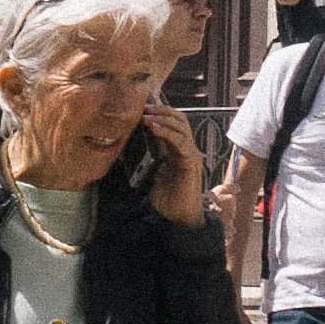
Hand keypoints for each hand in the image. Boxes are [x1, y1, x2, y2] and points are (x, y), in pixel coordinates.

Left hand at [134, 99, 209, 226]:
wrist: (178, 216)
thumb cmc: (166, 197)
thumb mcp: (154, 171)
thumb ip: (150, 157)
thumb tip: (133, 143)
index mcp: (177, 150)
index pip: (173, 123)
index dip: (160, 112)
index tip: (142, 107)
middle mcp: (187, 149)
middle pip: (180, 120)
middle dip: (162, 110)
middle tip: (144, 107)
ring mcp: (191, 155)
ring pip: (182, 128)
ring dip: (163, 118)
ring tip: (146, 116)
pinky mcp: (191, 163)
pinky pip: (181, 143)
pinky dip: (167, 133)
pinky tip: (154, 128)